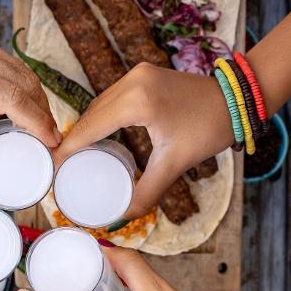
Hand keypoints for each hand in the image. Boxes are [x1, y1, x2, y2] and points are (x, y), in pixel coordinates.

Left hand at [0, 21, 59, 181]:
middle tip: (51, 141)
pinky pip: (14, 66)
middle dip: (44, 115)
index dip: (38, 122)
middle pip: (27, 85)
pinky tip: (25, 107)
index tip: (52, 142)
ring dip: (38, 101)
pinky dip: (25, 88)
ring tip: (42, 127)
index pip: (14, 98)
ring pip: (25, 73)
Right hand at [54, 63, 233, 218]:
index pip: (91, 127)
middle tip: (61, 165)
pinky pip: (112, 97)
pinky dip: (102, 116)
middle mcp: (132, 81)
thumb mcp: (175, 163)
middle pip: (91, 114)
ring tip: (76, 153)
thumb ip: (147, 191)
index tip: (53, 166)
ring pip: (100, 104)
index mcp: (137, 101)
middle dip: (75, 139)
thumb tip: (124, 215)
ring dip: (88, 126)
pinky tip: (98, 134)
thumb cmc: (210, 128)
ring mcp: (137, 74)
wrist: (237, 99)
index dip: (69, 148)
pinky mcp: (143, 75)